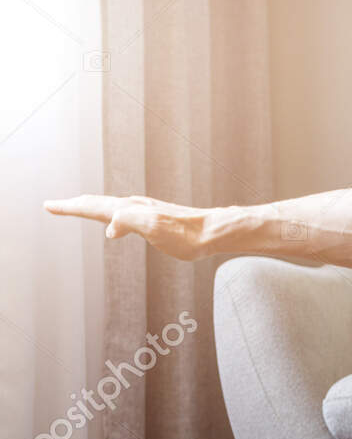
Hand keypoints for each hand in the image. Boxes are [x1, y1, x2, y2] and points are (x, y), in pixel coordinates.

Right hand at [45, 194, 209, 260]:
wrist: (216, 232)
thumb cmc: (187, 235)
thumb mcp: (155, 229)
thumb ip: (130, 223)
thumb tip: (109, 228)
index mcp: (130, 210)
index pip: (92, 206)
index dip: (69, 207)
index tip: (48, 206)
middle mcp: (136, 207)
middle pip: (98, 203)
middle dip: (74, 205)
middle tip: (53, 206)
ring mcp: (146, 212)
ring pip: (111, 207)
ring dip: (91, 208)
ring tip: (79, 208)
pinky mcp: (157, 219)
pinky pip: (125, 215)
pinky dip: (111, 215)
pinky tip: (117, 224)